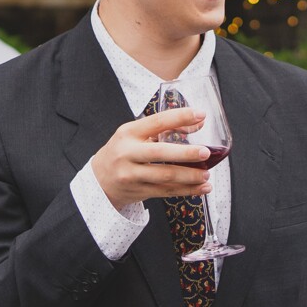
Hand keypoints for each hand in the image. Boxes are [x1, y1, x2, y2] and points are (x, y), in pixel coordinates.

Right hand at [91, 107, 215, 206]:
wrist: (99, 180)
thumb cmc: (122, 151)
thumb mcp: (134, 134)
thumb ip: (162, 129)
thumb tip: (197, 123)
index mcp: (129, 133)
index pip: (157, 122)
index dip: (180, 117)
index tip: (200, 115)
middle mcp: (128, 153)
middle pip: (159, 153)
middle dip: (185, 153)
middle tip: (205, 153)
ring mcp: (132, 175)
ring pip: (165, 177)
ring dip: (189, 176)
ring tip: (206, 174)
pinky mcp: (138, 191)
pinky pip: (166, 192)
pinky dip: (187, 190)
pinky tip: (202, 187)